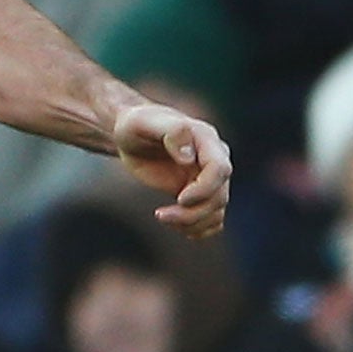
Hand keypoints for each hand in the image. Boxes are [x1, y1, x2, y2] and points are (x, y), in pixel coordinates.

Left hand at [114, 103, 230, 239]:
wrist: (131, 136)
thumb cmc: (136, 125)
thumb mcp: (143, 123)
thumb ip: (171, 132)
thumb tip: (188, 157)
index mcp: (206, 139)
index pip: (221, 169)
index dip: (204, 189)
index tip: (179, 199)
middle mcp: (214, 159)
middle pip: (219, 196)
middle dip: (193, 212)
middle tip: (160, 215)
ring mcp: (209, 178)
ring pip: (217, 211)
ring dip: (192, 223)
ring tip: (162, 217)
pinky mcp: (200, 194)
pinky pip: (212, 219)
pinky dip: (198, 229)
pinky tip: (175, 225)